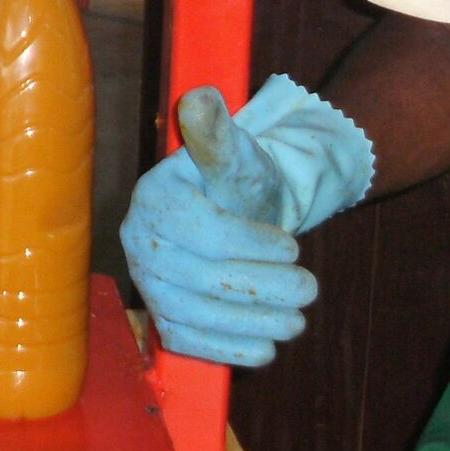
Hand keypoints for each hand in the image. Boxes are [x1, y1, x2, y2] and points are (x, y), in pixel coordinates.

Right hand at [120, 79, 373, 367]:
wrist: (235, 213)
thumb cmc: (236, 179)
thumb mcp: (236, 152)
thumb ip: (218, 132)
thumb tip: (200, 99)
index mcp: (154, 197)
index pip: (201, 230)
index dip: (249, 244)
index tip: (292, 247)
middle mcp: (139, 241)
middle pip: (200, 277)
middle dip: (262, 288)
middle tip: (310, 289)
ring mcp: (147, 281)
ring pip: (196, 314)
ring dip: (251, 323)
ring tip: (297, 322)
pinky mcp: (162, 315)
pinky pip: (188, 341)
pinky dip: (227, 351)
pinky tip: (265, 350)